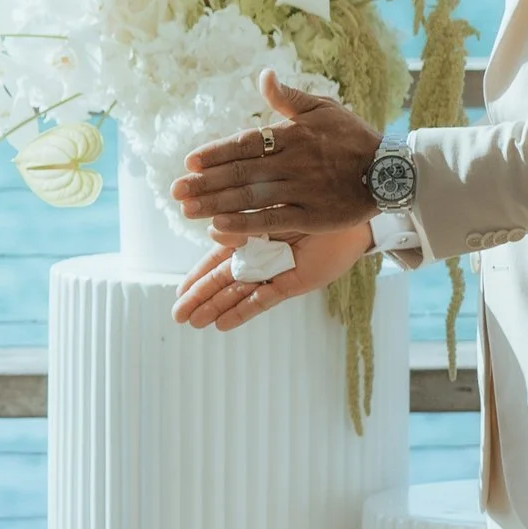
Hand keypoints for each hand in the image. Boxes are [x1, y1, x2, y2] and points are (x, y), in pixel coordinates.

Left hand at [172, 72, 378, 239]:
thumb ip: (288, 97)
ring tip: (187, 210)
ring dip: (216, 204)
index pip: (245, 143)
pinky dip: (245, 224)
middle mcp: (293, 163)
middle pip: (240, 173)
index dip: (216, 152)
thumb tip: (263, 76)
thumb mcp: (324, 108)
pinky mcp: (311, 216)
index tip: (190, 161)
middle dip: (205, 182)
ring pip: (251, 198)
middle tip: (175, 190)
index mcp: (293, 135)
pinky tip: (219, 227)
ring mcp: (302, 191)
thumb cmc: (353, 138)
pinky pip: (272, 221)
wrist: (391, 171)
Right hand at [174, 218, 371, 331]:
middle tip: (177, 316)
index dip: (196, 275)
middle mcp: (260, 257)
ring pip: (238, 293)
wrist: (350, 212)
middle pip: (222, 280)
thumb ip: (243, 224)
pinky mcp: (291, 283)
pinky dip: (242, 312)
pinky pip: (263, 300)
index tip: (179, 290)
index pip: (216, 260)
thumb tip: (212, 234)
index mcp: (251, 237)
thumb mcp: (270, 211)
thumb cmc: (312, 203)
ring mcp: (274, 272)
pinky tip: (222, 324)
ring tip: (194, 323)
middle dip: (199, 298)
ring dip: (216, 308)